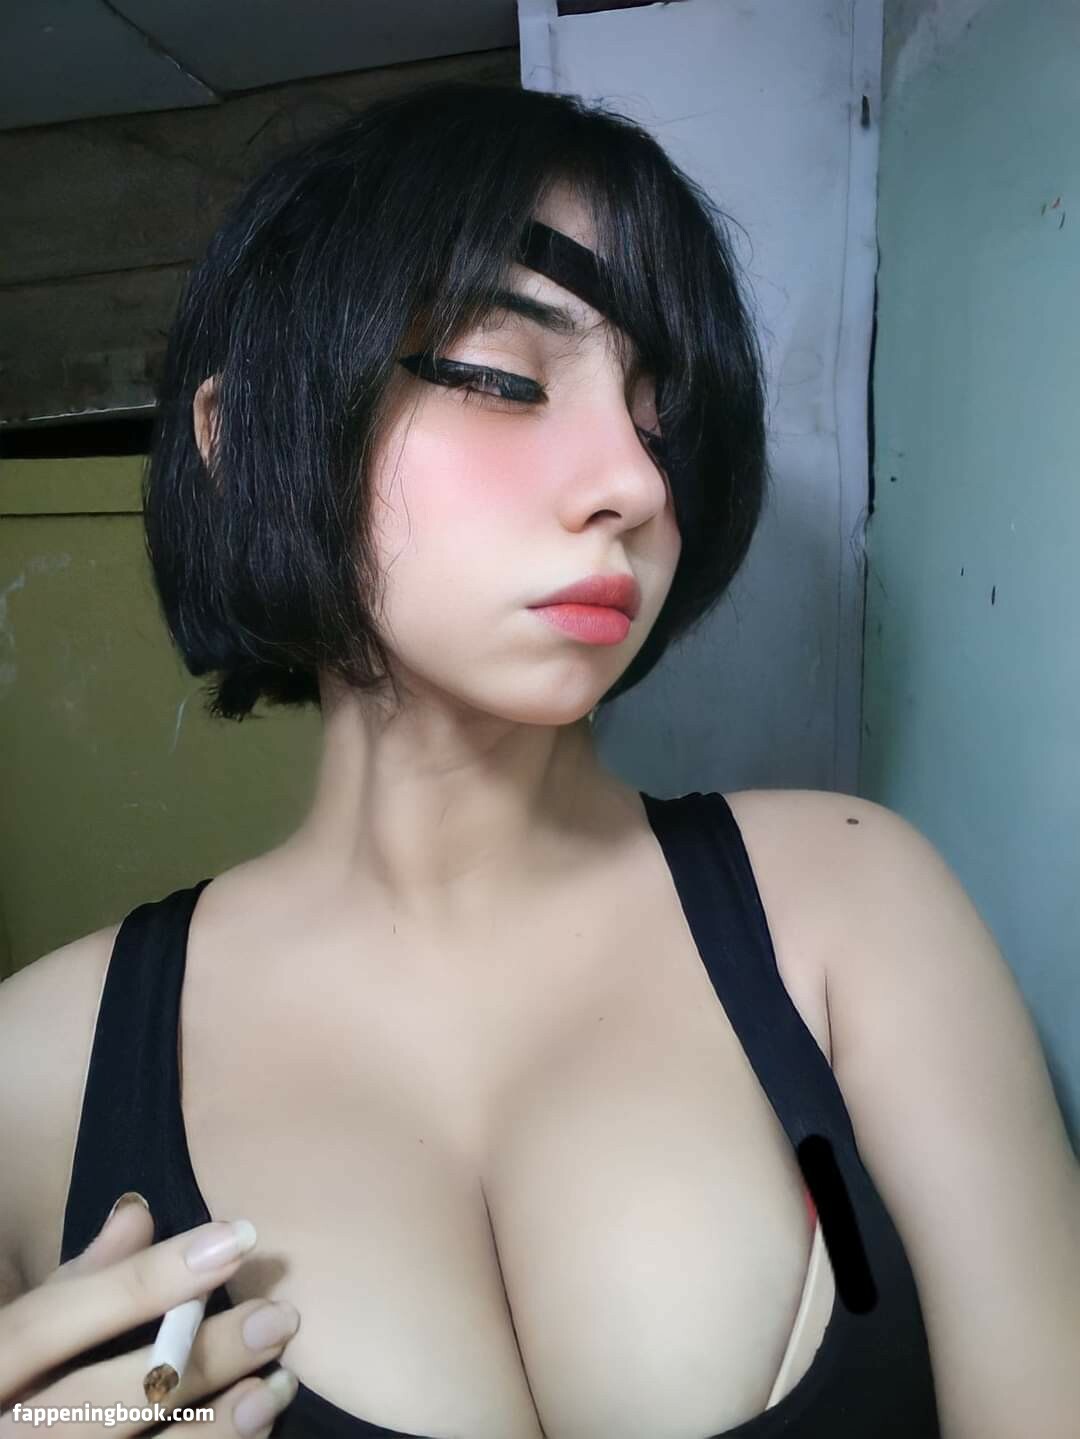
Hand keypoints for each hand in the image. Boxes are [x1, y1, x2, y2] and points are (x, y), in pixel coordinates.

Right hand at [0, 1193, 300, 1436]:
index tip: (233, 1241)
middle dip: (195, 1360)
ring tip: (277, 1386)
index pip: (46, 1325)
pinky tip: (253, 1430)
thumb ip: (73, 1283)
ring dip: (214, 1428)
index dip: (138, 1284)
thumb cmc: (4, 1387)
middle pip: (96, 1404)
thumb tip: (139, 1215)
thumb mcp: (12, 1332)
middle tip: (278, 1319)